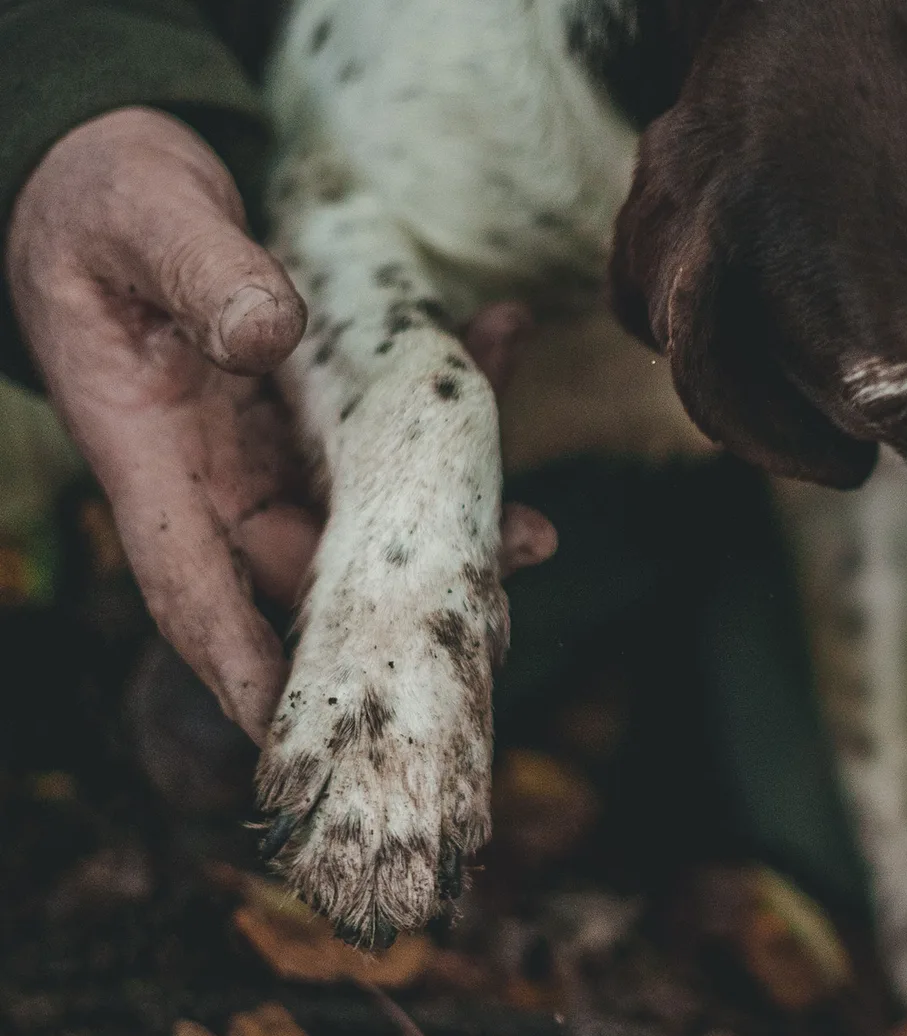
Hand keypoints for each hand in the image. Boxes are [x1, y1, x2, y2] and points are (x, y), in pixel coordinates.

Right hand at [6, 108, 551, 742]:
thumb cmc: (106, 200)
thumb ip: (201, 272)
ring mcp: (269, 447)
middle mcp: (214, 471)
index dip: (243, 663)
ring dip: (450, 522)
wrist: (114, 171)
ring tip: (536, 532)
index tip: (297, 728)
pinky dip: (451, 400)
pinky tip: (503, 342)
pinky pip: (392, 427)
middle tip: (486, 630)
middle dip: (391, 609)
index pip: (193, 584)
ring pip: (366, 512)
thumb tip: (266, 335)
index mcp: (149, 453)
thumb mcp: (145, 218)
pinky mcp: (316, 410)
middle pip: (304, 571)